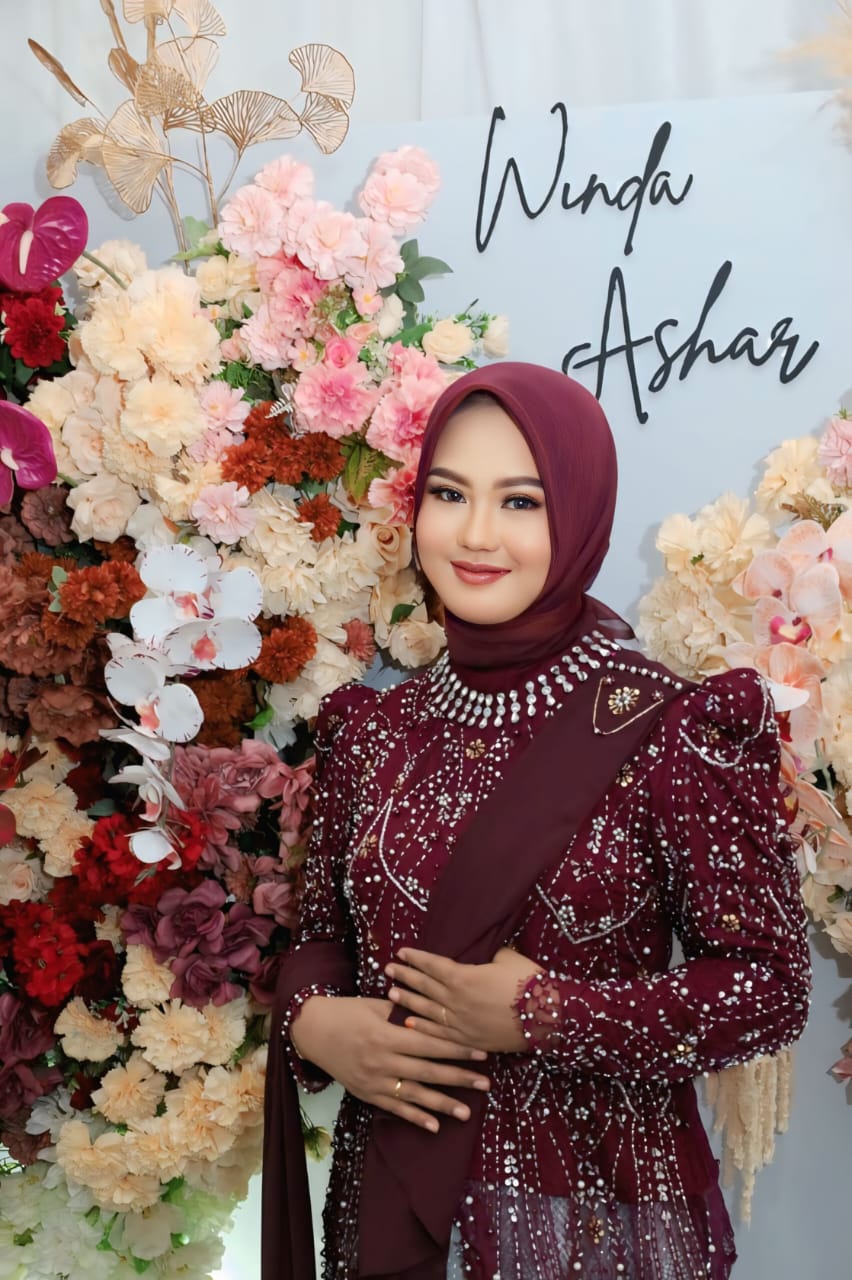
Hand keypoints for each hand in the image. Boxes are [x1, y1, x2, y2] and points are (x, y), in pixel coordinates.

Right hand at [290, 995, 490, 1132]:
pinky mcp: (367, 1094)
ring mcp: (375, 1081)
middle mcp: (383, 1062)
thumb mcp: (375, 1005)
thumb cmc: (347, 1011)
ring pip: (415, 1096)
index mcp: (388, 1036)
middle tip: (485, 1083)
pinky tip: (434, 1126)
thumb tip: (432, 1013)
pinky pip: (394, 1108)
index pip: (430, 1044)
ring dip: (443, 1104)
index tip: (481, 1052)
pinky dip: (415, 1117)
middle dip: (459, 1078)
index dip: (457, 1049)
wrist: (312, 1030)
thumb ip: (403, 1013)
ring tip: (467, 1113)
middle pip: (428, 1072)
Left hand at [385, 946, 540, 1053]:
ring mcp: (461, 1022)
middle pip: (425, 986)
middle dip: (405, 977)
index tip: (402, 952)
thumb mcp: (507, 958)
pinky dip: (422, 1027)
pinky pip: (439, 1033)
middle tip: (388, 970)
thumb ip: (487, 955)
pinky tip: (409, 1023)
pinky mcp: (468, 1038)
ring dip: (408, 1000)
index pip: (433, 965)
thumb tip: (480, 949)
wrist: (546, 1018)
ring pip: (427, 1010)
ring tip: (391, 993)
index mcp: (464, 976)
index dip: (416, 958)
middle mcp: (457, 1000)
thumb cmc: (529, 983)